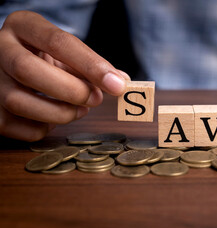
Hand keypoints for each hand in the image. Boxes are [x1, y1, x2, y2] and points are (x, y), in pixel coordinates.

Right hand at [0, 11, 129, 140]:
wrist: (9, 64)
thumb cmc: (44, 57)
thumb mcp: (64, 52)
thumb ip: (90, 65)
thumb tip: (121, 82)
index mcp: (23, 26)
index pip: (59, 42)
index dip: (91, 65)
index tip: (117, 84)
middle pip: (28, 70)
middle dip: (71, 90)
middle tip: (96, 99)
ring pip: (20, 102)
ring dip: (60, 113)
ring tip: (81, 110)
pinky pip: (18, 127)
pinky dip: (44, 128)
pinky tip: (55, 119)